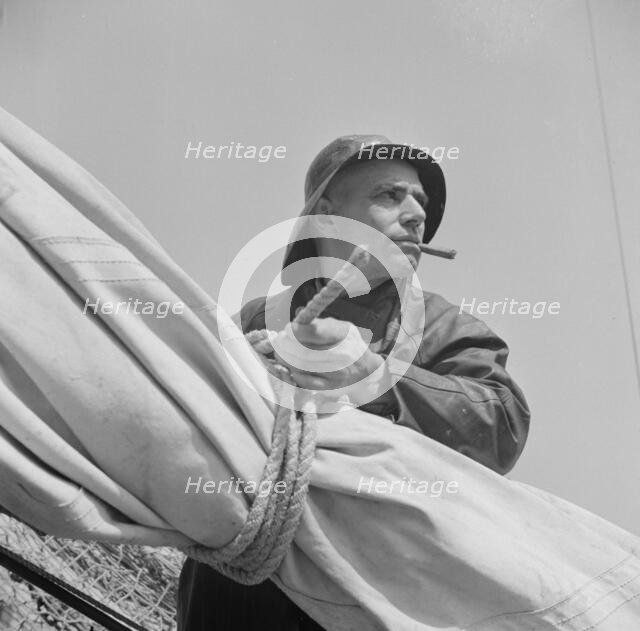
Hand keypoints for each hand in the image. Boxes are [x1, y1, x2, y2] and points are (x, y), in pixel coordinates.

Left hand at [273, 317, 389, 403]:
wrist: (366, 369)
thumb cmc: (348, 342)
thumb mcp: (340, 326)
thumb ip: (319, 323)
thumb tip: (296, 319)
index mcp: (345, 335)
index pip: (316, 332)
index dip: (296, 331)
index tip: (286, 329)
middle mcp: (342, 355)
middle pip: (304, 352)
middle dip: (285, 346)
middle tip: (277, 341)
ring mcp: (336, 373)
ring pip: (302, 367)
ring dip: (285, 358)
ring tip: (279, 351)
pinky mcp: (329, 386)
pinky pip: (305, 381)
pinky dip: (293, 372)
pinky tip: (289, 365)